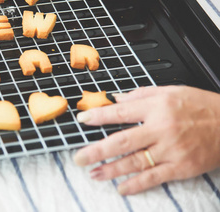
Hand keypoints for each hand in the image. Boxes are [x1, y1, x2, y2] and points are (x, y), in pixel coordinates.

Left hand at [73, 86, 219, 194]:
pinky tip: (121, 188)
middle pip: (122, 141)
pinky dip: (136, 184)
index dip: (99, 117)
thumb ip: (140, 94)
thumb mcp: (171, 91)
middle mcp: (161, 128)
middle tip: (79, 157)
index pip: (120, 112)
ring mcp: (171, 150)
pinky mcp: (181, 167)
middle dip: (97, 150)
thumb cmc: (201, 106)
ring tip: (93, 173)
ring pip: (134, 162)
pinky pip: (154, 178)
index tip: (82, 121)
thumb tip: (115, 98)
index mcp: (157, 107)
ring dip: (111, 169)